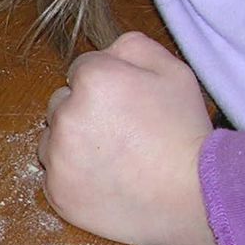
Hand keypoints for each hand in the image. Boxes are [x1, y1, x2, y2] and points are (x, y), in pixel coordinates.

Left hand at [38, 34, 221, 244]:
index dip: (106, 85)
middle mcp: (66, 114)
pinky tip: (105, 180)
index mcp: (92, 79)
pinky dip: (73, 177)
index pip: (79, 70)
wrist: (193, 196)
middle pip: (60, 104)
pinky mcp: (57, 192)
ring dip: (72, 145)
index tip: (126, 105)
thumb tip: (106, 50)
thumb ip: (133, 48)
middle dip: (83, 112)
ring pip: (52, 140)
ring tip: (114, 159)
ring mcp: (57, 157)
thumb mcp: (174, 71)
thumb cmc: (185, 132)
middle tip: (121, 133)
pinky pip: (53, 175)